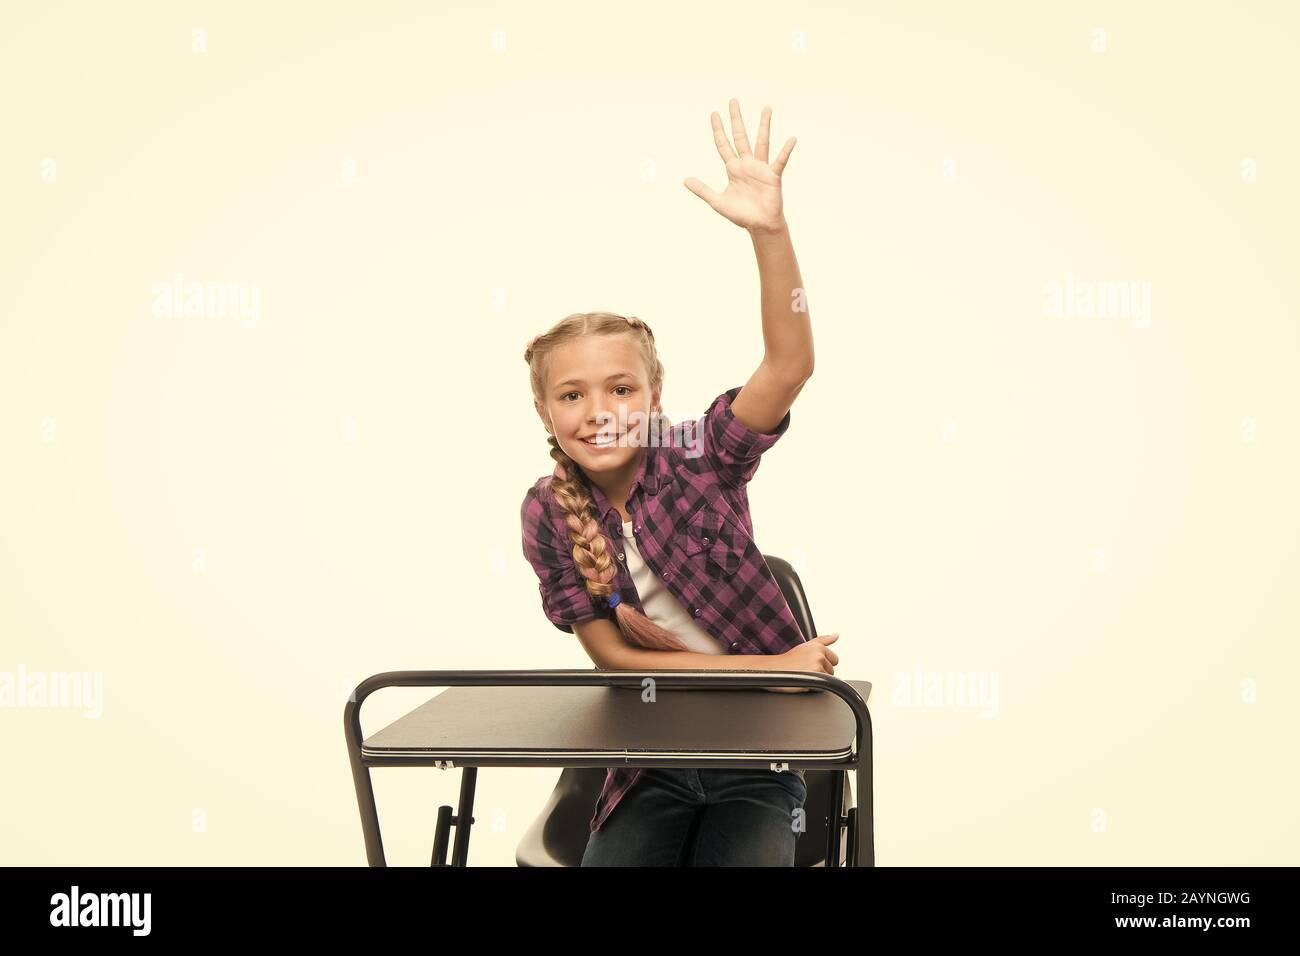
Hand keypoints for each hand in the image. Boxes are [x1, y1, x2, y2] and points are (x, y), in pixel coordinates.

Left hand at [683, 98, 795, 233]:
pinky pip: (780, 160)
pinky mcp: (773, 176)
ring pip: (761, 142)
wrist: (759, 225)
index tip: (714, 114)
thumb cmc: (741, 214)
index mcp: (733, 168)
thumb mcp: (717, 202)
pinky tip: (791, 139)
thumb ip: (703, 190)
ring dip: (764, 125)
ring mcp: (760, 168)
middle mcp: (746, 164)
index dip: (718, 130)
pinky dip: (786, 150)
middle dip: (736, 119)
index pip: (723, 144)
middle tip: (733, 101)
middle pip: (740, 136)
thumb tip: (685, 180)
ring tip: (766, 108)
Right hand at [760, 633, 838, 691]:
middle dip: (821, 673)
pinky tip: (803, 681)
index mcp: (819, 646)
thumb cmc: (789, 660)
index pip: (834, 659)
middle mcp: (819, 654)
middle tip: (806, 670)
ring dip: (818, 680)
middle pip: (832, 670)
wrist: (773, 669)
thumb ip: (824, 640)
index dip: (823, 664)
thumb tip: (837, 635)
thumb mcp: (806, 646)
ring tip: (804, 675)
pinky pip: (823, 686)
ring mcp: (817, 664)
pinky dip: (814, 687)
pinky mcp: (815, 675)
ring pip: (828, 679)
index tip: (811, 663)